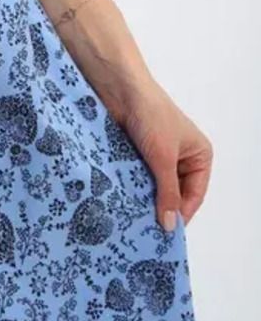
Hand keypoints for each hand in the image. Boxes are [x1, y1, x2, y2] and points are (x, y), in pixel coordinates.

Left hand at [112, 80, 213, 230]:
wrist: (121, 87)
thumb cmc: (151, 116)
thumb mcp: (163, 158)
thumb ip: (167, 192)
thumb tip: (169, 226)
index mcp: (199, 155)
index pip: (194, 194)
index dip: (181, 213)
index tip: (165, 233)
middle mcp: (181, 156)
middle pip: (174, 191)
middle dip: (161, 207)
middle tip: (146, 230)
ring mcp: (157, 153)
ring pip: (153, 185)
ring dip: (144, 197)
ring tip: (132, 219)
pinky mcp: (137, 150)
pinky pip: (137, 175)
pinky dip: (131, 185)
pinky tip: (122, 200)